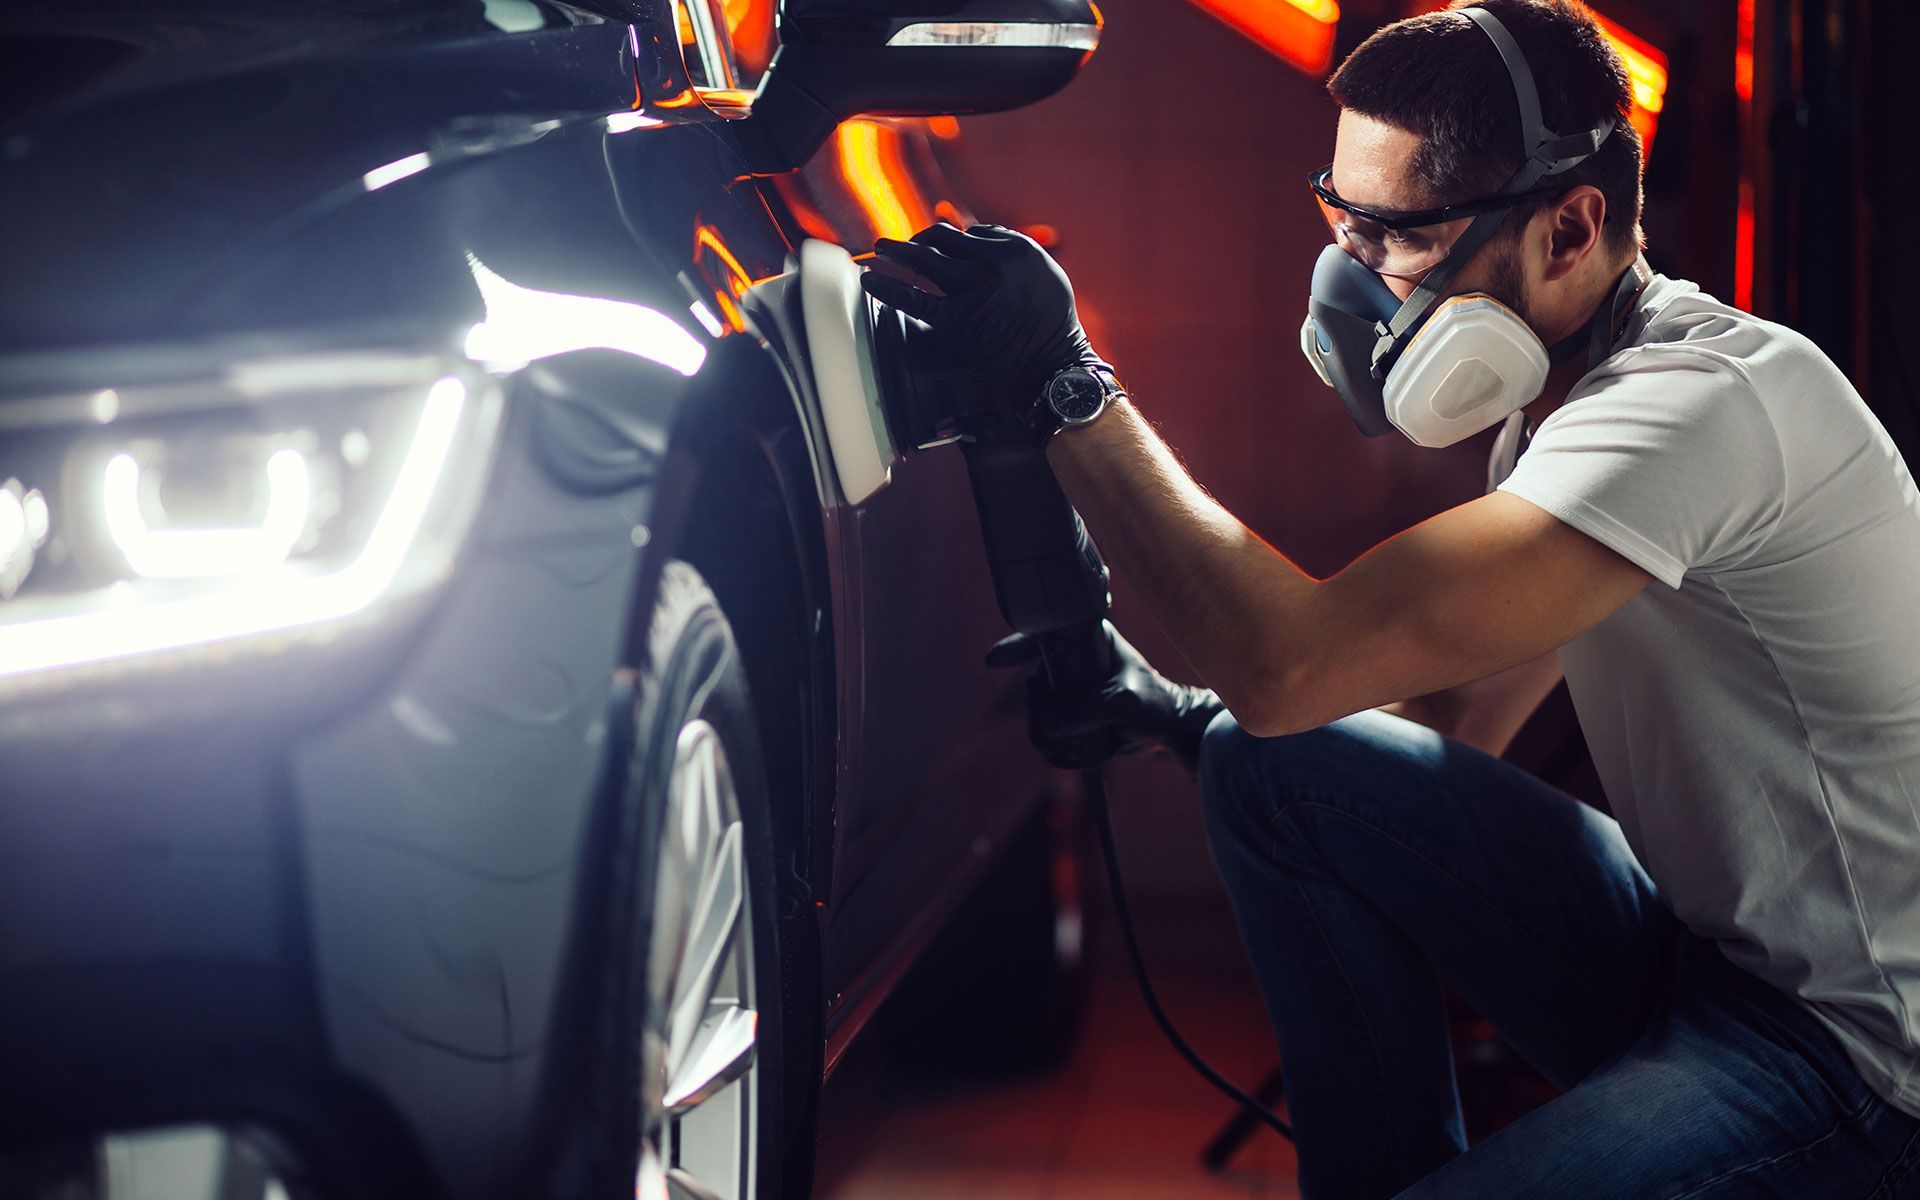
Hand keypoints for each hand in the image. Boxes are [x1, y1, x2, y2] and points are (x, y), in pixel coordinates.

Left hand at [861, 222, 1103, 437]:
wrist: (1053, 366)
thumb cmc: (1053, 325)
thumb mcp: (1046, 275)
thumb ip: (1016, 253)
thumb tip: (980, 237)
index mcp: (1018, 248)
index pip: (974, 232)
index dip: (954, 239)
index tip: (941, 247)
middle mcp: (993, 262)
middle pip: (944, 237)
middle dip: (921, 239)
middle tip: (904, 245)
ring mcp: (973, 289)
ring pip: (925, 259)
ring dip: (897, 251)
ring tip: (879, 249)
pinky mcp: (956, 318)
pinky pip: (914, 297)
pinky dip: (888, 287)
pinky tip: (871, 280)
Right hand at [987, 621, 1224, 773]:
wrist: (1169, 728)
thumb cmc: (1156, 704)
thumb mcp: (1127, 703)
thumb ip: (1092, 710)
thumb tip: (1053, 726)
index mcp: (1090, 638)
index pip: (1046, 635)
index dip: (1016, 646)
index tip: (993, 660)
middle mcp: (1075, 656)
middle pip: (1037, 678)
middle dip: (1038, 707)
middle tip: (1051, 729)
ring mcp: (1071, 682)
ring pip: (1038, 704)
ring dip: (1043, 729)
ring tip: (1063, 749)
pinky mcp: (1071, 706)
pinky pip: (1047, 721)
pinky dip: (1048, 739)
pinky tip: (1062, 754)